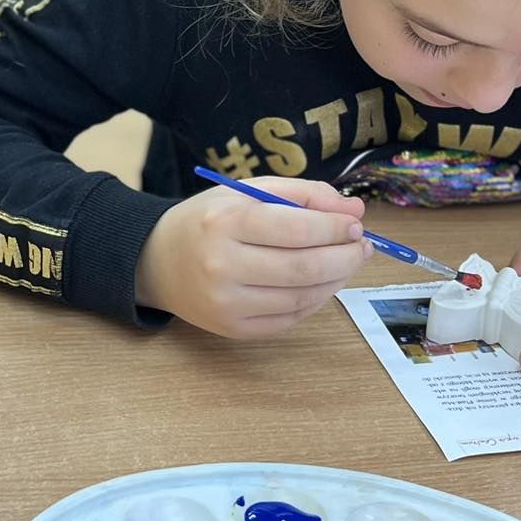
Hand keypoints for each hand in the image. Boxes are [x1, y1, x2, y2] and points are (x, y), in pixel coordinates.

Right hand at [135, 176, 373, 337]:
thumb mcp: (246, 191)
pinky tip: (322, 283)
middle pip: (304, 268)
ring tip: (347, 262)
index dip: (335, 228)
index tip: (356, 224)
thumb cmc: (208, 221)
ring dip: (336, 280)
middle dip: (345, 257)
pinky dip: (315, 300)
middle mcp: (222, 266)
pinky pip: (290, 318)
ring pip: (302, 297)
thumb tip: (354, 210)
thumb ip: (301, 194)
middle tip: (363, 247)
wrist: (158, 262)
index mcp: (224, 222)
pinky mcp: (233, 329)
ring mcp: (227, 304)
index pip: (295, 229)